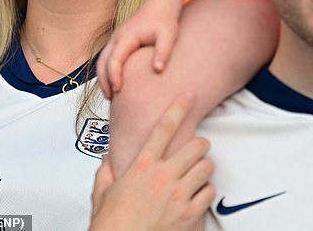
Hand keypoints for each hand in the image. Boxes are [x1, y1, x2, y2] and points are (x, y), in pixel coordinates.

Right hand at [90, 92, 214, 230]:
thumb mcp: (102, 193)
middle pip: (197, 145)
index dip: (179, 107)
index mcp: (142, 166)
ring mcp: (178, 195)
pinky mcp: (190, 214)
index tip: (189, 95)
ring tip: (195, 174)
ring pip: (207, 167)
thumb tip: (108, 159)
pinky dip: (206, 192)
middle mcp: (163, 176)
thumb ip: (106, 171)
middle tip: (196, 149)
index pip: (164, 128)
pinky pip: (209, 192)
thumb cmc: (112, 225)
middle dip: (200, 145)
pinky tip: (196, 195)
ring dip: (203, 168)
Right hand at [97, 3, 179, 97]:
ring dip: (103, 78)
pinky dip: (107, 72)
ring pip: (102, 61)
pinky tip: (116, 84)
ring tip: (110, 96)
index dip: (114, 75)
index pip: (114, 59)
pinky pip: (107, 59)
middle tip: (110, 98)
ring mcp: (115, 40)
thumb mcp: (168, 36)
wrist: (159, 6)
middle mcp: (117, 38)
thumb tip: (158, 70)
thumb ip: (163, 52)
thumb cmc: (164, 20)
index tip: (118, 90)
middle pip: (102, 62)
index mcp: (127, 36)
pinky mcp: (118, 43)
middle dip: (104, 80)